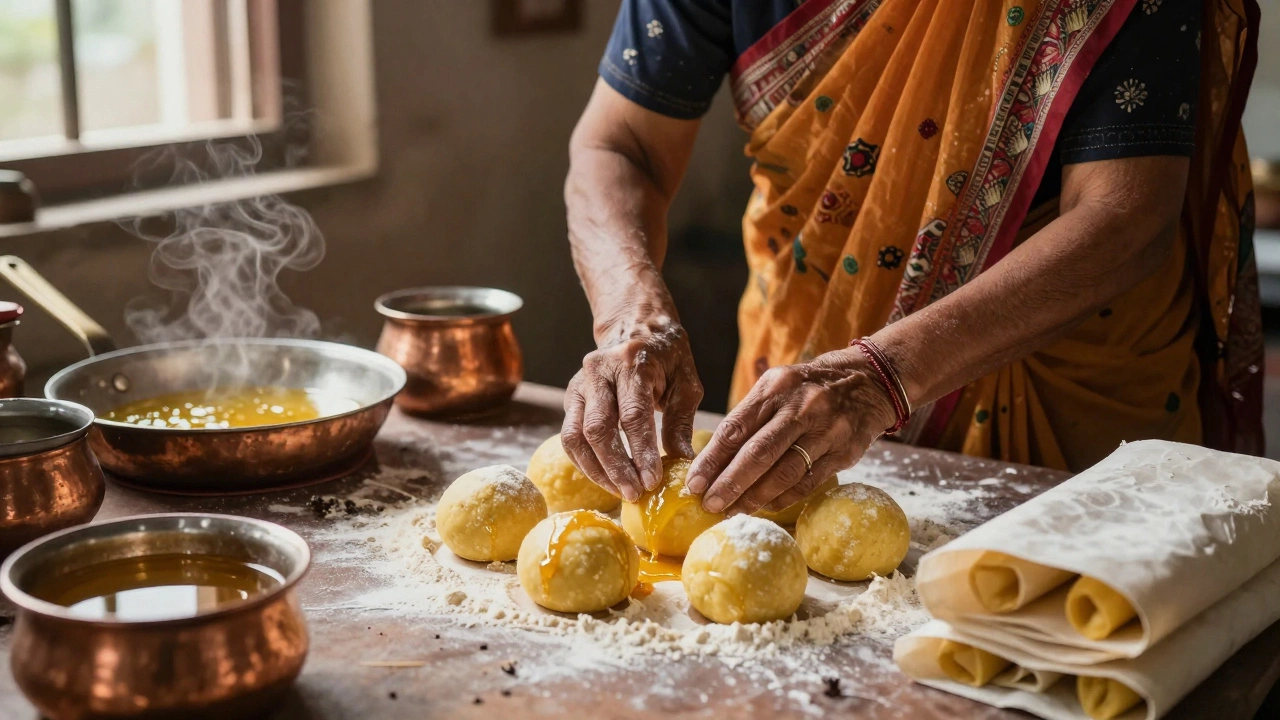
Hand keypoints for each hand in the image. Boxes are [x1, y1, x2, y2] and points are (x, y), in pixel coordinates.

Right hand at [562, 314, 702, 501]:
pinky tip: (607, 478)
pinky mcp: (571, 399)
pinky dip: (586, 463)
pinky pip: (570, 437)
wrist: (636, 328)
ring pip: (575, 436)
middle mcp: (598, 372)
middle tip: (635, 493)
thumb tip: (681, 463)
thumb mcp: (686, 382)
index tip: (652, 481)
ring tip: (620, 492)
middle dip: (615, 467)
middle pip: (597, 429)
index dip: (641, 452)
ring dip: (596, 470)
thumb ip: (681, 421)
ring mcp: (579, 385)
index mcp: (631, 363)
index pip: (632, 415)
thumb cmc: (667, 357)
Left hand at [686, 349, 896, 513]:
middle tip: (708, 505)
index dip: (712, 459)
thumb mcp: (777, 386)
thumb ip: (748, 417)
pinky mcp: (845, 452)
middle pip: (758, 453)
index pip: (736, 428)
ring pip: (784, 472)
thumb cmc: (807, 388)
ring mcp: (826, 430)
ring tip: (732, 511)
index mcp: (776, 388)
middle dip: (729, 483)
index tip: (694, 483)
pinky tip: (764, 507)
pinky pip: (808, 482)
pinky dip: (783, 498)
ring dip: (754, 497)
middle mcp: (801, 407)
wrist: (868, 381)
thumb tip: (711, 460)